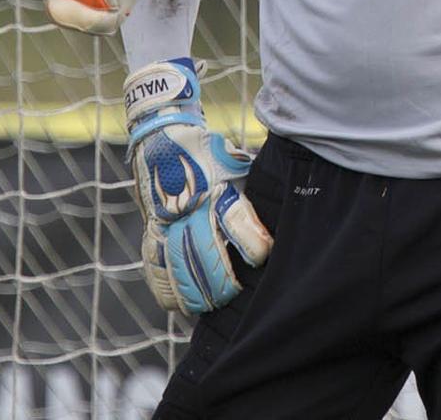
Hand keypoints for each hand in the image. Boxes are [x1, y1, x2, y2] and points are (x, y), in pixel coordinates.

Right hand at [125, 58, 271, 314]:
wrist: (161, 135)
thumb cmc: (210, 153)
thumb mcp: (237, 165)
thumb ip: (254, 194)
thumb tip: (289, 219)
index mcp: (218, 189)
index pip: (239, 225)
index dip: (255, 247)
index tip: (263, 256)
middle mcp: (190, 208)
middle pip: (206, 259)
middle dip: (223, 284)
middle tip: (236, 292)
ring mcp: (165, 222)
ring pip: (178, 270)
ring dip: (196, 295)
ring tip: (211, 305)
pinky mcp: (151, 230)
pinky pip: (154, 269)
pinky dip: (167, 290)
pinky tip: (180, 304)